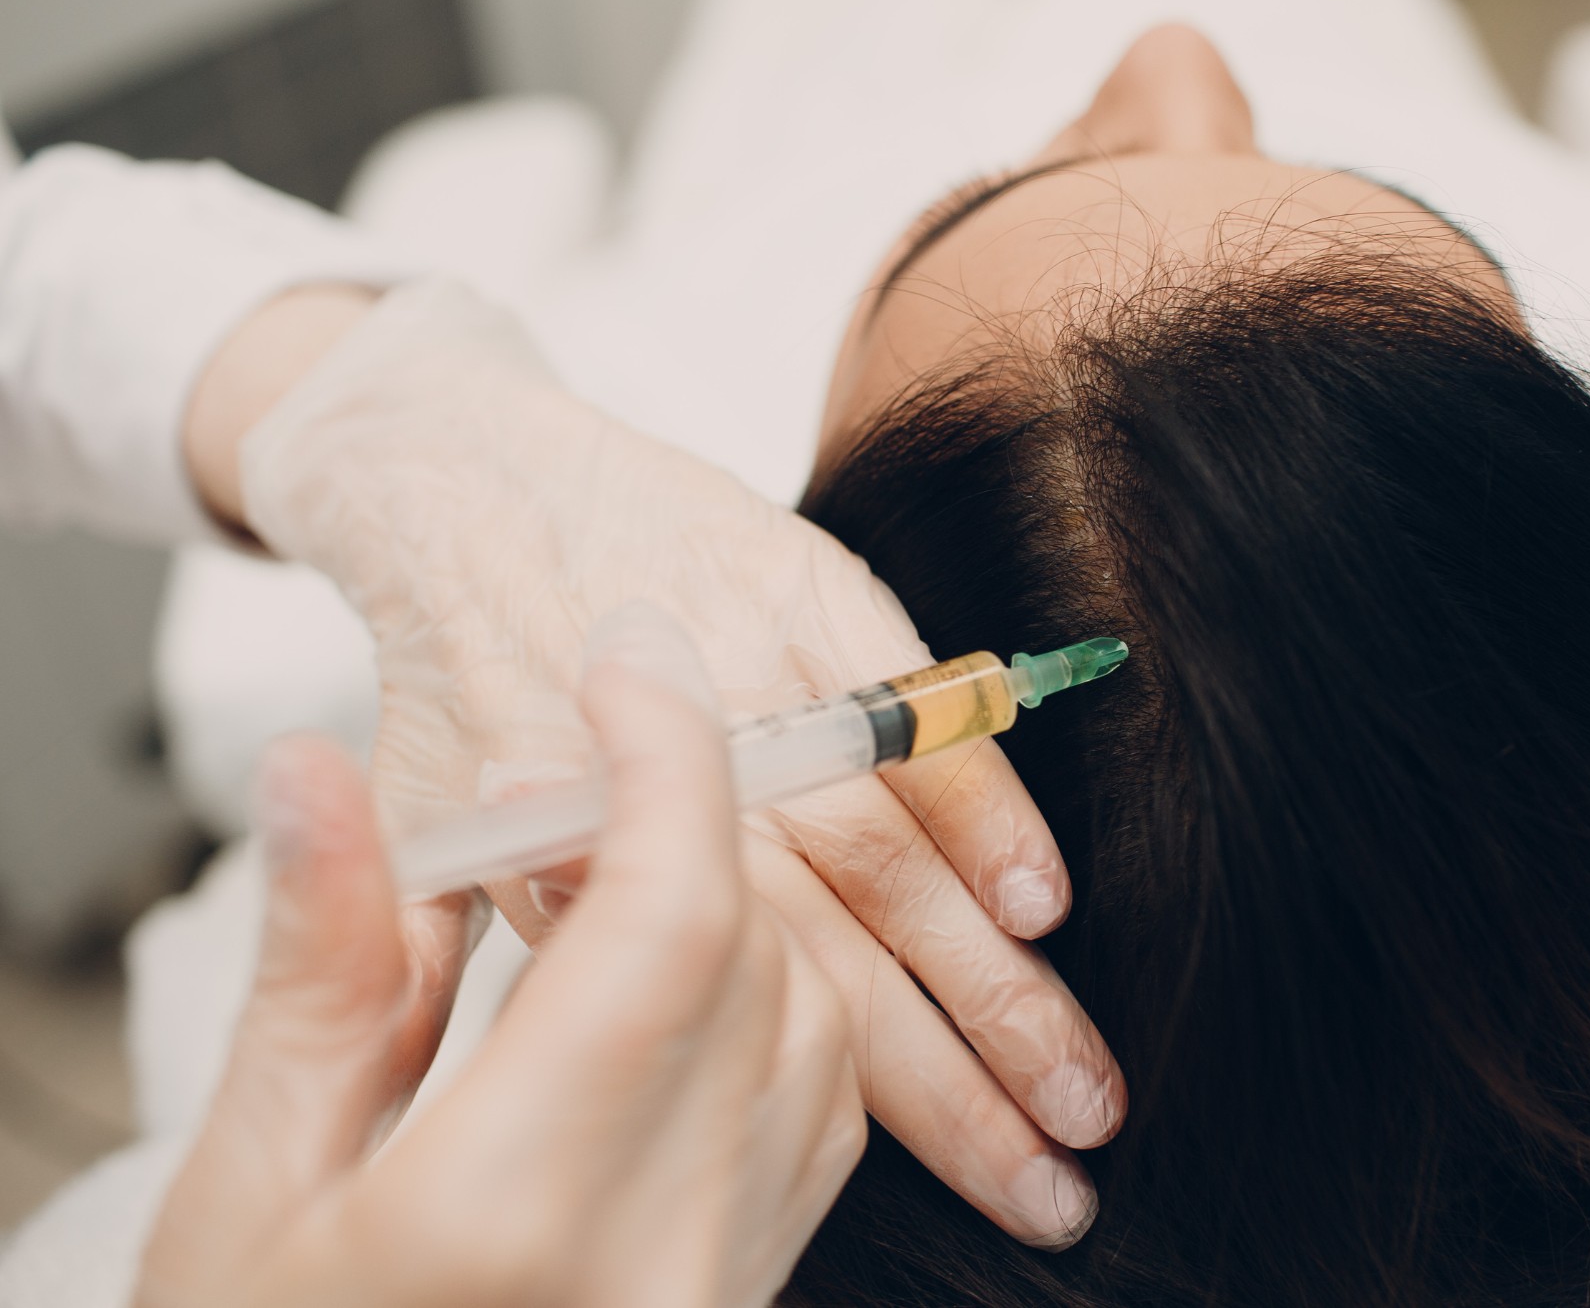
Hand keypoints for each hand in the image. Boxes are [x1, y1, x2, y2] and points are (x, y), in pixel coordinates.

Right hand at [137, 608, 863, 1307]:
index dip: (669, 761)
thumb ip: (318, 969)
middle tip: (565, 777)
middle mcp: (659, 1259)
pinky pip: (823, 1119)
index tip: (627, 666)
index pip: (672, 922)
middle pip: (758, 958)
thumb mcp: (246, 1186)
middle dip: (685, 828)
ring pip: (820, 1029)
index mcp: (510, 1215)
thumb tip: (327, 777)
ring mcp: (720, 1295)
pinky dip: (778, 1008)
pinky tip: (673, 983)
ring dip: (737, 913)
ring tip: (601, 878)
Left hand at [224, 279, 1118, 1246]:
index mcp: (598, 863)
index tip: (971, 1184)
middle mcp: (690, 787)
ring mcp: (763, 690)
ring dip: (999, 977)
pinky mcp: (811, 598)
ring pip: (896, 861)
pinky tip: (1040, 897)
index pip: (757, 1020)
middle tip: (1066, 1166)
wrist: (455, 476)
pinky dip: (980, 805)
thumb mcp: (434, 835)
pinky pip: (912, 716)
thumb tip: (607, 1055)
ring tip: (1083, 1081)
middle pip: (855, 963)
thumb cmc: (452, 672)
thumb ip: (528, 938)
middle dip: (974, 1077)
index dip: (873, 1112)